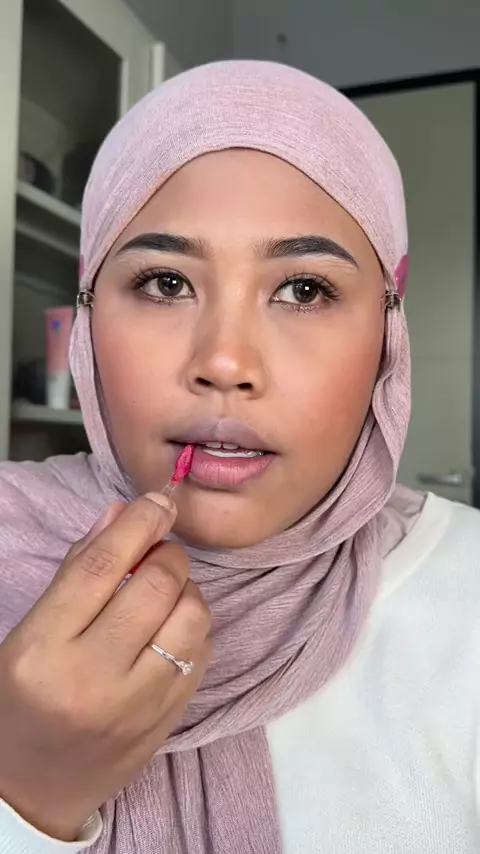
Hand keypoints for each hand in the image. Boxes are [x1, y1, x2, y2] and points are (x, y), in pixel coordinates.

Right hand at [0, 494, 210, 840]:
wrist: (32, 786)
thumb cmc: (24, 698)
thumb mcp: (31, 631)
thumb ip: (77, 571)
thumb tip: (122, 514)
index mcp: (43, 649)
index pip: (101, 568)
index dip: (138, 523)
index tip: (159, 500)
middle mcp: (92, 679)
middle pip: (156, 587)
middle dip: (167, 554)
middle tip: (157, 552)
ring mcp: (136, 707)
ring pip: (192, 618)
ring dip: (186, 589)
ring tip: (164, 592)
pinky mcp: (166, 722)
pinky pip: (202, 654)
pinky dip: (193, 627)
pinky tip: (171, 629)